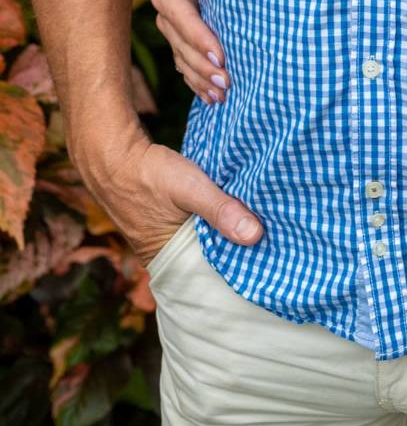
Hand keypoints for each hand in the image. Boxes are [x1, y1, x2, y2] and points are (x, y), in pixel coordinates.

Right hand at [78, 125, 262, 264]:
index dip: (240, 265)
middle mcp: (165, 254)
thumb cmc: (149, 174)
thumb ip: (221, 209)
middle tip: (274, 239)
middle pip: (210, 256)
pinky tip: (234, 207)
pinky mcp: (167, 216)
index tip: (271, 257)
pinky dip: (214, 217)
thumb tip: (256, 235)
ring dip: (226, 230)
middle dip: (237, 248)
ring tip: (262, 223)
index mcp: (168, 259)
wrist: (113, 152)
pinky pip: (198, 224)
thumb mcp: (190, 188)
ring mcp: (164, 235)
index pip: (212, 273)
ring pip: (204, 238)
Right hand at [151, 0, 228, 105]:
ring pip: (182, 60)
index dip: (198, 38)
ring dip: (201, 80)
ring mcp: (175, 28)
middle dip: (202, 66)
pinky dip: (198, 83)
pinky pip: (186, 65)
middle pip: (180, 44)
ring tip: (223, 96)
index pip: (179, 16)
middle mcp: (167, 12)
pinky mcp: (184, 39)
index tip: (220, 55)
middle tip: (228, 83)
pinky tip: (213, 98)